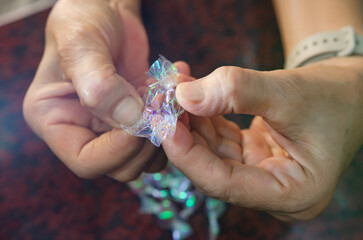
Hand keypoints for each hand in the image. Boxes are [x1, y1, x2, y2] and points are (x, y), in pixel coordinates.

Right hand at [23, 0, 164, 180]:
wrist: (105, 9)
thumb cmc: (83, 19)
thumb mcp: (81, 43)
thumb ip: (99, 83)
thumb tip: (130, 119)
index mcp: (55, 121)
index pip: (86, 161)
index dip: (116, 151)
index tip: (140, 124)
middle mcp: (83, 131)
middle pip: (120, 166)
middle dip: (146, 141)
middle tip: (161, 105)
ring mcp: (111, 127)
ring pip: (145, 157)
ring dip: (165, 131)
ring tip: (168, 93)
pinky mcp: (136, 118)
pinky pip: (161, 136)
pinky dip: (174, 119)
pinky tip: (174, 88)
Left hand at [163, 57, 362, 219]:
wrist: (351, 92)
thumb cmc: (334, 97)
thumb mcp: (288, 92)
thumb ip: (237, 92)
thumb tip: (185, 96)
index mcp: (292, 194)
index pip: (224, 184)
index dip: (189, 155)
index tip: (165, 124)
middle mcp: (273, 191)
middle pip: (213, 169)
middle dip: (185, 134)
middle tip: (164, 100)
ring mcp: (262, 174)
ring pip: (213, 153)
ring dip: (191, 121)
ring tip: (176, 88)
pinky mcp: (254, 157)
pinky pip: (220, 140)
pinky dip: (204, 117)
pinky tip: (192, 93)